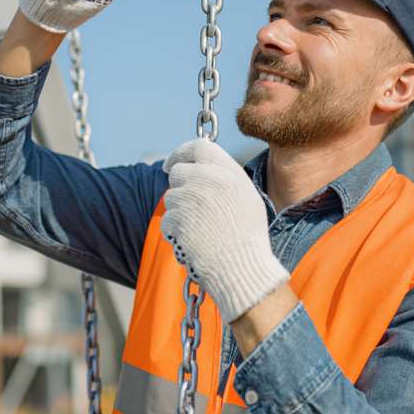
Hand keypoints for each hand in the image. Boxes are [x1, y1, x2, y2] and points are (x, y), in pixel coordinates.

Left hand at [161, 138, 289, 322]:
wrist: (242, 268)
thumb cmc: (247, 238)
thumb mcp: (247, 198)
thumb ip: (224, 178)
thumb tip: (200, 168)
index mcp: (229, 171)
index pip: (198, 146)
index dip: (180, 153)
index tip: (169, 164)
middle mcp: (209, 178)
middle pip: (178, 172)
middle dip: (179, 187)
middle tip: (190, 207)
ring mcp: (191, 197)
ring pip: (171, 197)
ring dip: (179, 212)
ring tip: (202, 230)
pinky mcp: (177, 217)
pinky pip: (167, 219)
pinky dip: (175, 231)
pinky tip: (194, 241)